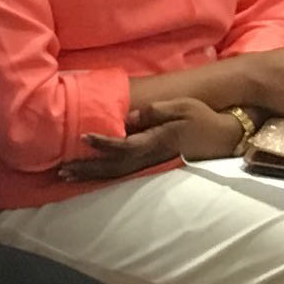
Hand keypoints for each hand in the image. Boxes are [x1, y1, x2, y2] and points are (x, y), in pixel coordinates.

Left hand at [61, 97, 237, 179]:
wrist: (221, 137)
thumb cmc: (202, 118)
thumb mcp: (182, 107)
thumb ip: (156, 111)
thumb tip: (130, 116)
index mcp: (157, 140)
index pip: (125, 144)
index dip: (103, 142)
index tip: (83, 136)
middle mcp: (150, 156)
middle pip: (114, 166)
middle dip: (88, 168)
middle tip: (62, 169)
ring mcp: (150, 163)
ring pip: (116, 173)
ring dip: (91, 175)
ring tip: (67, 176)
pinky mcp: (150, 165)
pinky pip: (123, 173)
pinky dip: (103, 176)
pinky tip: (89, 175)